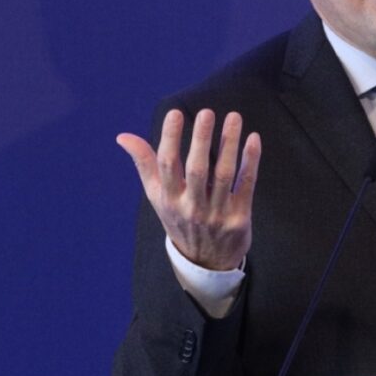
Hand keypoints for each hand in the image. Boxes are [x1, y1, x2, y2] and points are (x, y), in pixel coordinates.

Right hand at [117, 109, 261, 269]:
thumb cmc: (179, 219)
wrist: (206, 262)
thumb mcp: (157, 197)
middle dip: (201, 140)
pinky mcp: (239, 217)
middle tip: (206, 113)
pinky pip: (246, 185)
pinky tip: (252, 138)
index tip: (175, 113)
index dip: (170, 138)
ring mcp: (217, 214)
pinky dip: (250, 161)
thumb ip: (145, 164)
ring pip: (224, 174)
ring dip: (229, 144)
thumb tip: (123, 136)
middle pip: (197, 170)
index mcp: (169, 199)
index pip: (167, 165)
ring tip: (233, 117)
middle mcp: (192, 207)